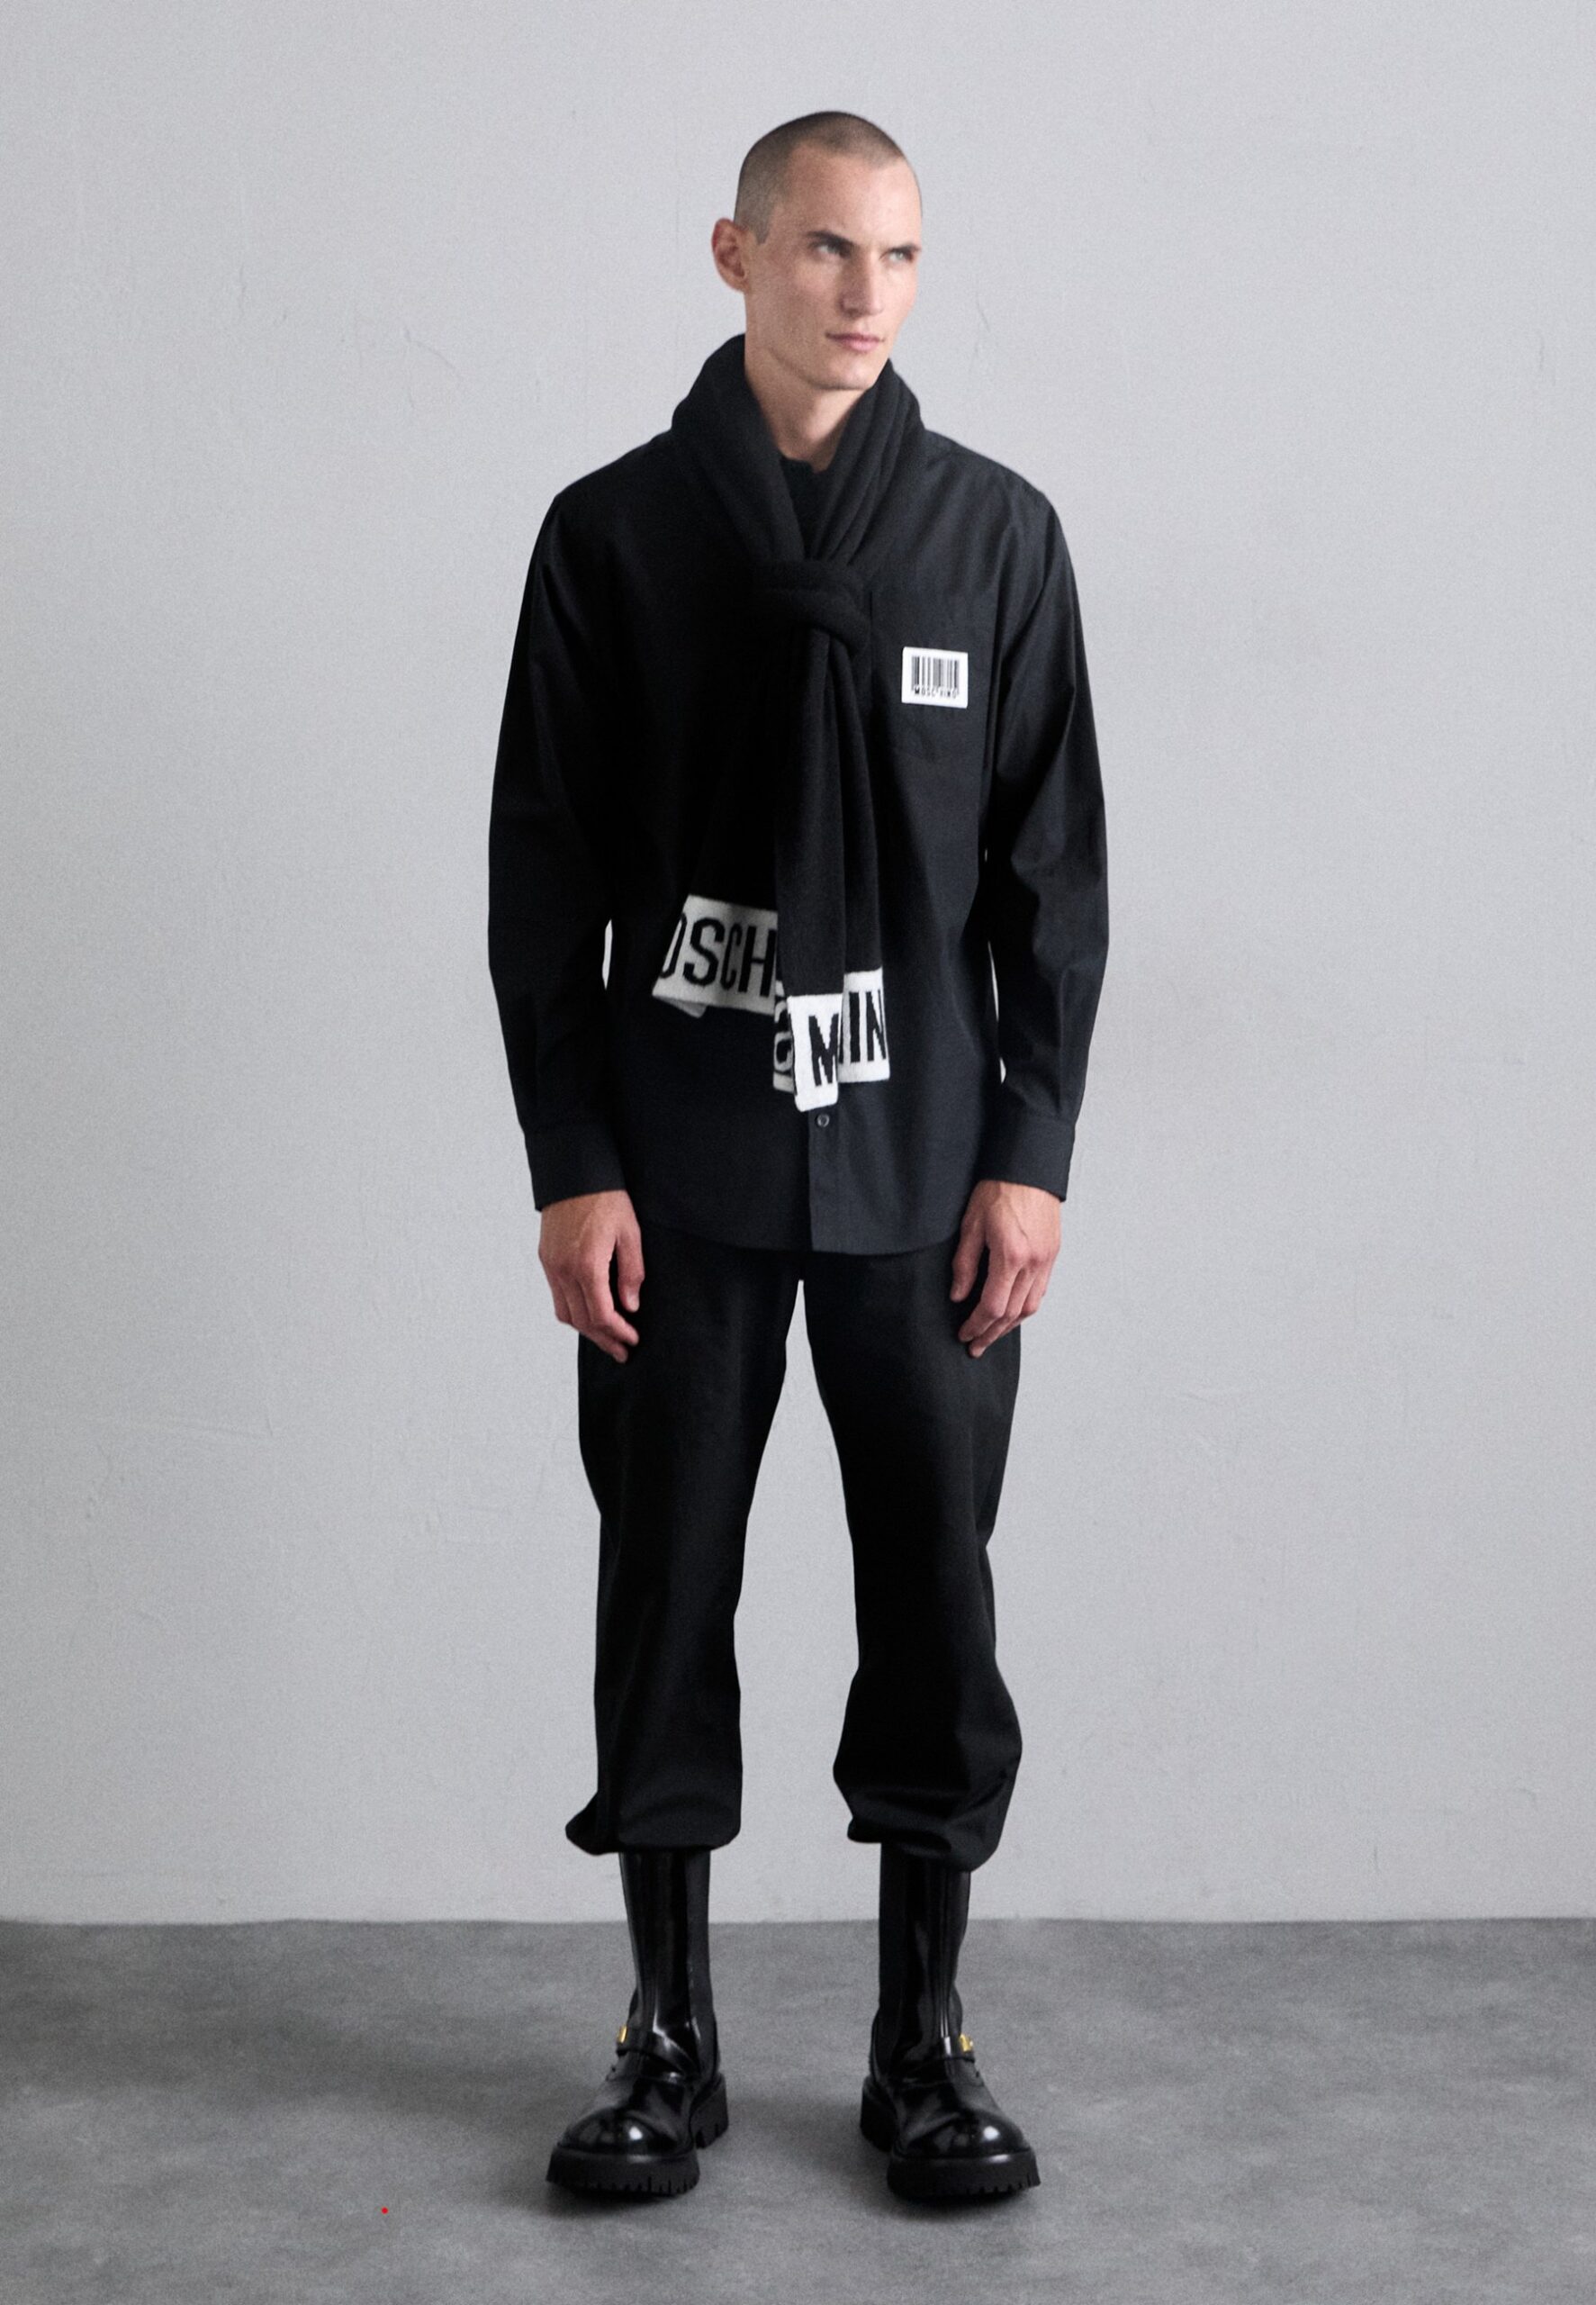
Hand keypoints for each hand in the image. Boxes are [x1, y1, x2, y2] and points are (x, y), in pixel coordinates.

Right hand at [539, 1188, 644, 1362]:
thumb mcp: (630, 1233)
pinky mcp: (546, 1259)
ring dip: (586, 1329)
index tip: (632, 1340)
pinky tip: (590, 1312)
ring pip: (564, 1313)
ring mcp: (551, 1265)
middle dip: (603, 1339)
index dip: (617, 1333)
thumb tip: (630, 1306)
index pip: (601, 1315)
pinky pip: (557, 1296)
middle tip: (621, 1351)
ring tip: (607, 1336)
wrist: (574, 1173)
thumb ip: (631, 1272)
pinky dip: (573, 1311)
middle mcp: (564, 1270)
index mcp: (587, 1265)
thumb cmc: (607, 1199)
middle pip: (581, 1321)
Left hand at [950, 1180, 1060, 1355]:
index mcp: (1011, 1255)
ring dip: (1010, 1325)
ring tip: (991, 1334)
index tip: (964, 1335)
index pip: (993, 1306)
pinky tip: (1011, 1311)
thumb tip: (959, 1296)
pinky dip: (1024, 1307)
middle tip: (975, 1346)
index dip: (977, 1326)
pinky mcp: (1052, 1253)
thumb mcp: (970, 1224)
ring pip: (1030, 1306)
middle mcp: (1033, 1262)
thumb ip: (964, 1264)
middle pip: (1013, 1314)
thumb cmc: (998, 1188)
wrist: (1028, 1167)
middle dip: (991, 1334)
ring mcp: (1046, 1259)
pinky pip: (1040, 1291)